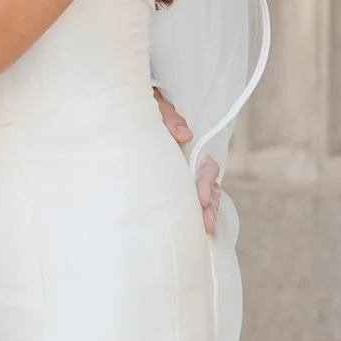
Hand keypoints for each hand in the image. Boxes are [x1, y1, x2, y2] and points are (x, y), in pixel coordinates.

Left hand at [155, 86, 220, 237]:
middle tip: (206, 225)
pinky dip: (192, 215)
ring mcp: (184, 176)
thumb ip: (168, 117)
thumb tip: (184, 135)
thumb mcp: (156, 107)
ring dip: (205, 215)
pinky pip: (187, 202)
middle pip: (208, 187)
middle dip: (209, 207)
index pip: (206, 167)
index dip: (205, 183)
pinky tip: (194, 231)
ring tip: (205, 233)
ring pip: (201, 197)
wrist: (131, 113)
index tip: (201, 199)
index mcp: (190, 146)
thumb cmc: (146, 111)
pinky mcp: (173, 186)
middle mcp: (191, 163)